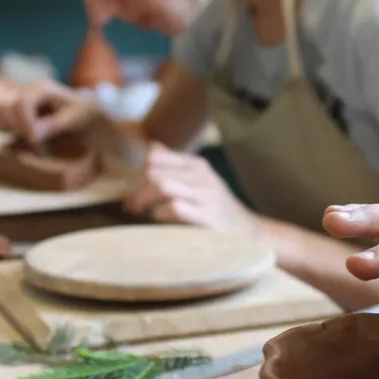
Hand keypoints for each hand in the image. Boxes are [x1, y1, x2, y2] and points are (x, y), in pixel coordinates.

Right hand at [0, 80, 97, 143]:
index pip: (21, 103)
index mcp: (42, 89)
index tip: (34, 139)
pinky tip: (25, 139)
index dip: (25, 123)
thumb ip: (53, 125)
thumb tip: (32, 134)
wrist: (88, 116)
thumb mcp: (74, 119)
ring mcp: (17, 102)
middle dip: (16, 127)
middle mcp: (26, 92)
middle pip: (2, 107)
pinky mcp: (14, 114)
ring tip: (30, 140)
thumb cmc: (85, 115)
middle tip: (35, 141)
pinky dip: (7, 132)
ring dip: (9, 130)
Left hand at [123, 143, 260, 235]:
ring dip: (145, 199)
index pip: (156, 158)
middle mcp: (200, 174)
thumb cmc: (217, 207)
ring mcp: (204, 194)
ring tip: (140, 212)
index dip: (138, 175)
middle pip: (154, 172)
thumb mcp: (199, 180)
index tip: (132, 191)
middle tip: (131, 206)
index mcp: (196, 164)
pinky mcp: (206, 214)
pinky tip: (159, 219)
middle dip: (136, 189)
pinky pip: (175, 207)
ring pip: (162, 185)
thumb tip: (152, 147)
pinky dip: (161, 213)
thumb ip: (175, 165)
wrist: (247, 231)